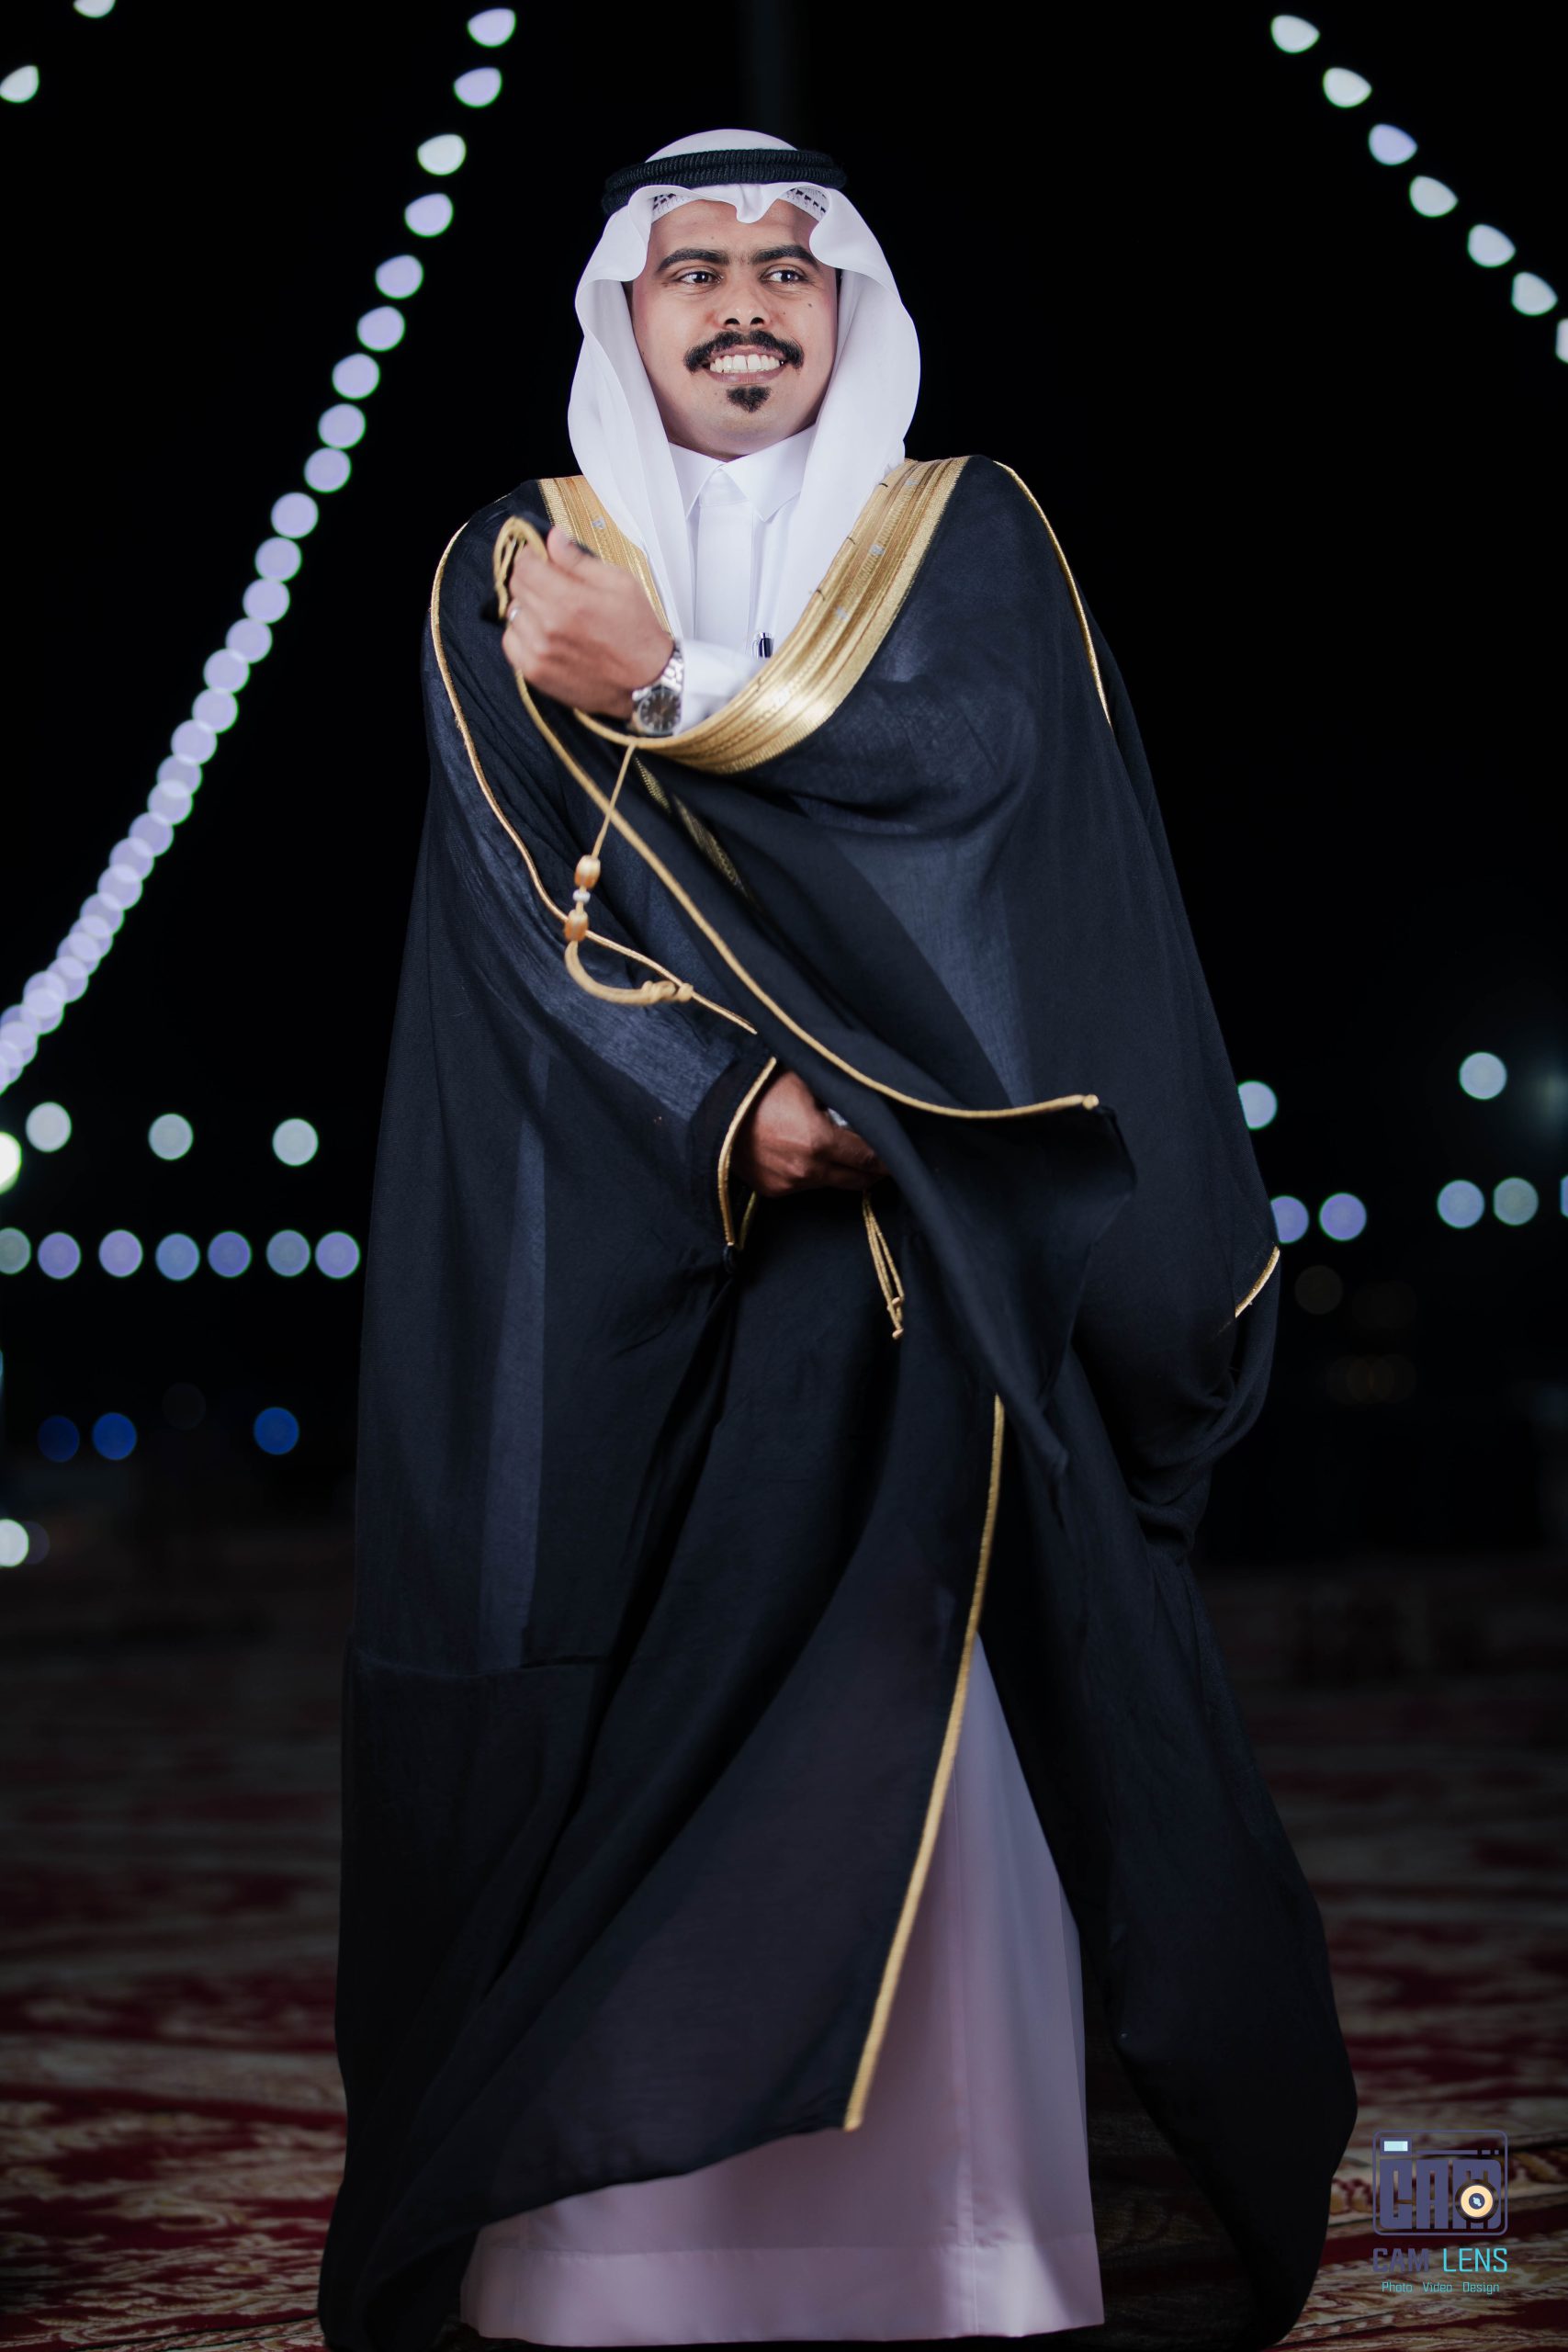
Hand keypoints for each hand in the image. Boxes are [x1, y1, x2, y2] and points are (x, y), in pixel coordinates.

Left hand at [503, 525, 673, 716]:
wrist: (647, 681)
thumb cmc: (637, 633)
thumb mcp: (619, 583)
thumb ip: (579, 561)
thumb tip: (554, 539)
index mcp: (570, 600)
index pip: (525, 565)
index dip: (530, 555)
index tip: (539, 557)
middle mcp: (549, 626)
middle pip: (517, 587)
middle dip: (531, 579)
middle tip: (550, 584)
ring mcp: (539, 652)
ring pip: (513, 614)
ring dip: (527, 607)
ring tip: (551, 612)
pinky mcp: (536, 673)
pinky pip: (510, 643)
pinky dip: (521, 634)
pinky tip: (541, 634)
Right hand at [732, 1069, 888, 1196]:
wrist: (711, 1110)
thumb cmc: (758, 1088)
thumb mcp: (804, 1080)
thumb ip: (839, 1093)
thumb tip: (869, 1096)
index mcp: (819, 1141)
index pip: (870, 1157)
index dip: (890, 1156)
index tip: (903, 1150)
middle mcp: (807, 1170)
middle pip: (858, 1179)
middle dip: (876, 1170)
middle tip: (889, 1158)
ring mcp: (789, 1184)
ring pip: (834, 1184)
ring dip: (846, 1171)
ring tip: (853, 1153)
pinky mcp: (774, 1191)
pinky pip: (808, 1186)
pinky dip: (818, 1173)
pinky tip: (817, 1156)